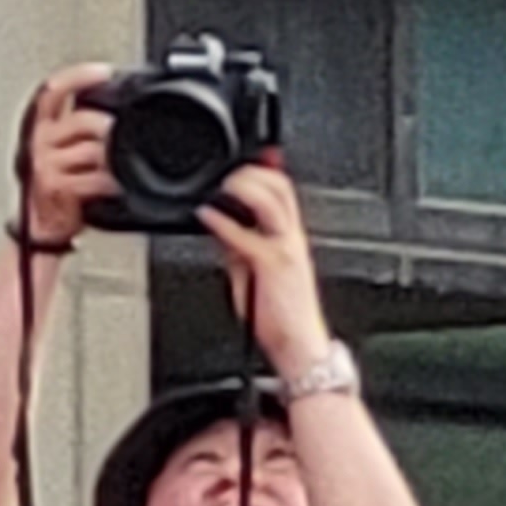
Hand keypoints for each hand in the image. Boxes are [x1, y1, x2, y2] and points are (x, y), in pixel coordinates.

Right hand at [16, 64, 118, 247]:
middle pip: (83, 119)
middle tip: (118, 139)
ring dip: (112, 160)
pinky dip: (109, 182)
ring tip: (115, 169)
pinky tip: (111, 185)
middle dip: (109, 128)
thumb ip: (83, 130)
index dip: (78, 77)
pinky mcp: (54, 186)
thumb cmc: (59, 188)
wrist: (44, 227)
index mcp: (41, 128)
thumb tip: (117, 113)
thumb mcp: (66, 152)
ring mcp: (45, 165)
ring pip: (92, 149)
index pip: (53, 93)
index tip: (104, 72)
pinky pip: (93, 177)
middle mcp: (39, 142)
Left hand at [202, 162, 331, 375]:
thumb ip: (238, 249)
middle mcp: (292, 239)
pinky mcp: (272, 265)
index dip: (267, 172)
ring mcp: (285, 249)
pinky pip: (247, 236)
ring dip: (245, 186)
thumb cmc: (278, 314)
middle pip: (282, 189)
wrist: (298, 343)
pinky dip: (224, 223)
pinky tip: (207, 215)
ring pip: (272, 202)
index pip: (284, 194)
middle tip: (233, 167)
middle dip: (257, 171)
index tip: (248, 161)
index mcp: (290, 239)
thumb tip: (219, 228)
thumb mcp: (253, 273)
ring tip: (223, 182)